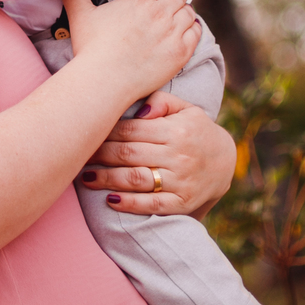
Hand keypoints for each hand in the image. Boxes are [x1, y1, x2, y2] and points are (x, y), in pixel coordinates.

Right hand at [62, 0, 198, 100]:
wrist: (104, 82)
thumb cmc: (91, 48)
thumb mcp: (79, 14)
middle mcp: (160, 13)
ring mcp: (172, 34)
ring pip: (190, 11)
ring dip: (184, 10)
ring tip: (175, 16)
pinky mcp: (180, 53)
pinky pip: (196, 32)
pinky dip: (192, 28)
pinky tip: (183, 31)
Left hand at [78, 91, 236, 217]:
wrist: (226, 163)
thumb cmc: (196, 131)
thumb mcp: (186, 109)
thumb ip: (161, 100)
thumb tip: (138, 109)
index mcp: (176, 130)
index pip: (131, 130)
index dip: (106, 132)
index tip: (87, 132)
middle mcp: (178, 156)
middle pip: (129, 154)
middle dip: (100, 155)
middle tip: (79, 154)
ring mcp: (180, 181)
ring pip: (136, 179)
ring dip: (107, 179)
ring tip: (86, 177)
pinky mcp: (182, 203)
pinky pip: (151, 204)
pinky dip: (129, 204)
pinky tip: (110, 200)